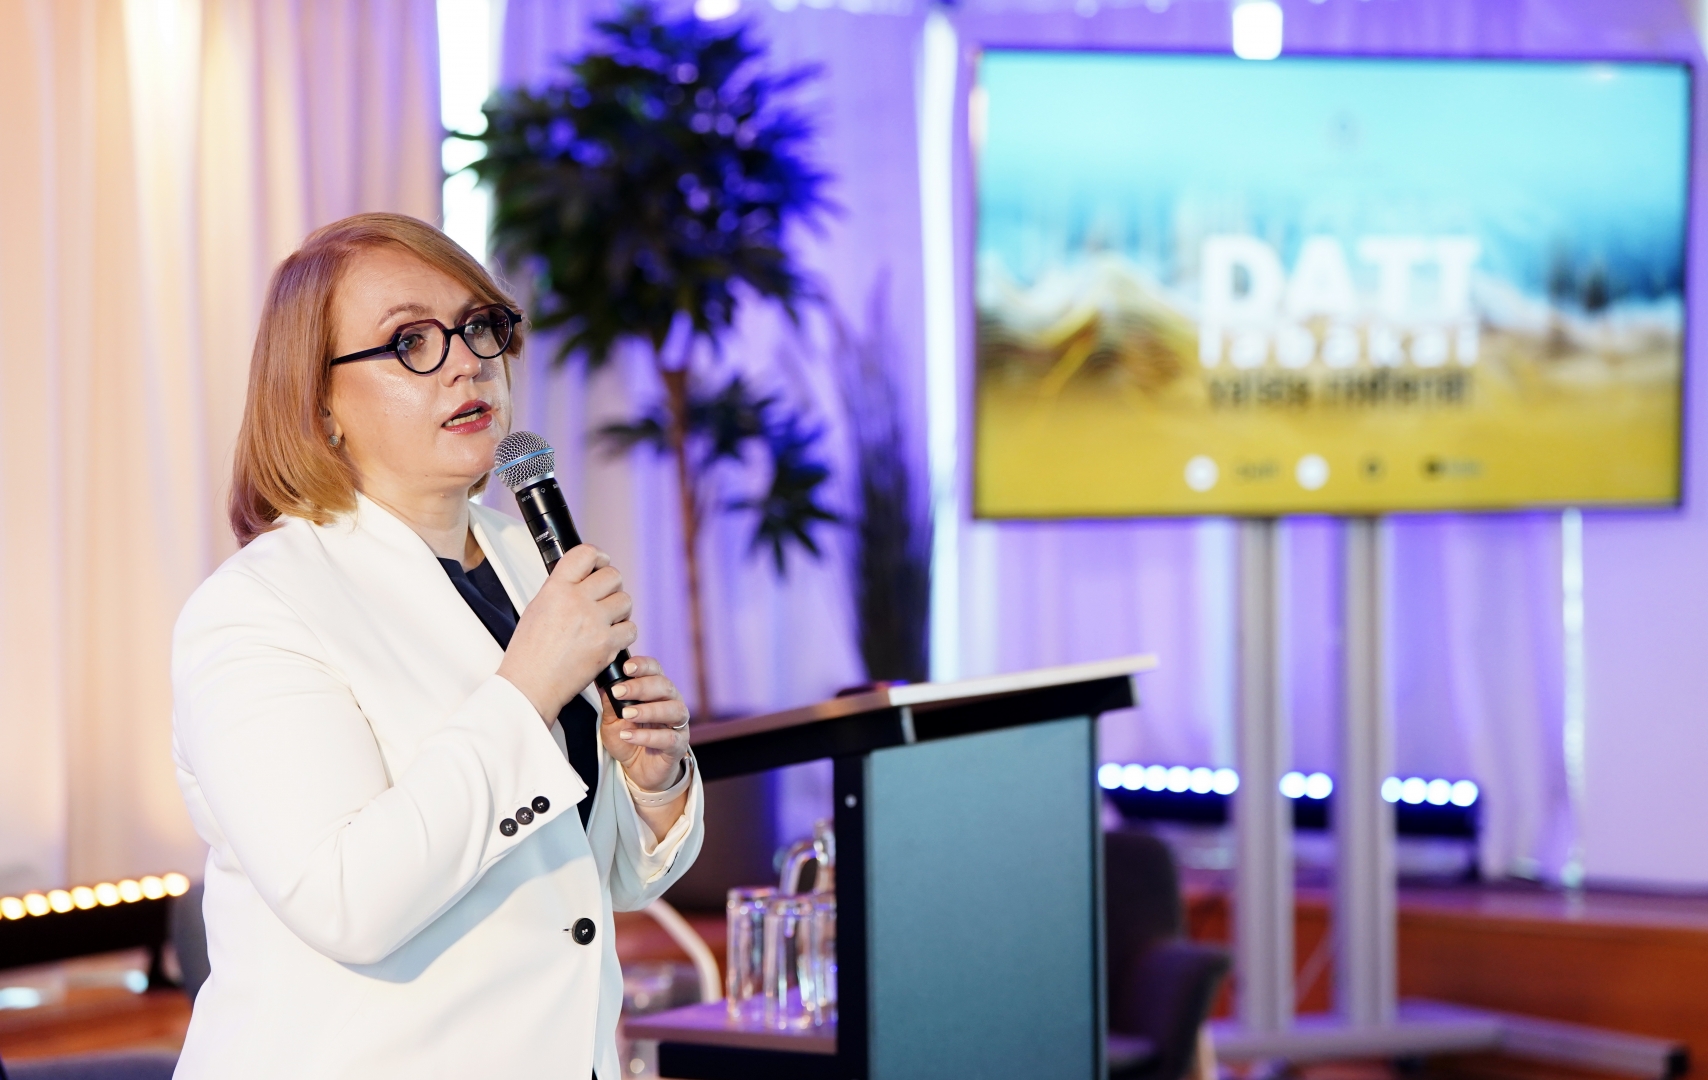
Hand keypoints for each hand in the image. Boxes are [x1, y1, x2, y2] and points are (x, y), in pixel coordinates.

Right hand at [497, 545, 635, 722]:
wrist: (531, 685)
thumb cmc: (529, 652)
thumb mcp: (537, 608)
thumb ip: (561, 589)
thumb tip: (582, 577)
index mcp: (555, 589)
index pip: (585, 554)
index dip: (598, 557)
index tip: (600, 563)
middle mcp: (576, 602)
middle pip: (613, 575)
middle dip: (611, 586)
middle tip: (603, 598)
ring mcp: (594, 623)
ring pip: (626, 600)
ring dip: (619, 610)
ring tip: (605, 621)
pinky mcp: (606, 645)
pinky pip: (630, 628)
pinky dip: (623, 634)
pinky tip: (609, 639)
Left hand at [600, 656, 689, 793]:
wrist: (636, 769)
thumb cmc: (627, 738)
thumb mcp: (611, 720)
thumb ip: (610, 702)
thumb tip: (602, 682)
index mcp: (656, 690)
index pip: (655, 669)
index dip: (643, 665)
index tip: (625, 667)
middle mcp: (671, 702)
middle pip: (664, 686)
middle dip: (641, 687)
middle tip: (619, 692)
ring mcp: (678, 724)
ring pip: (673, 709)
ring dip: (648, 710)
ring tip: (627, 714)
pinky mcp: (678, 745)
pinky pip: (669, 738)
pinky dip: (648, 736)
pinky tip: (629, 736)